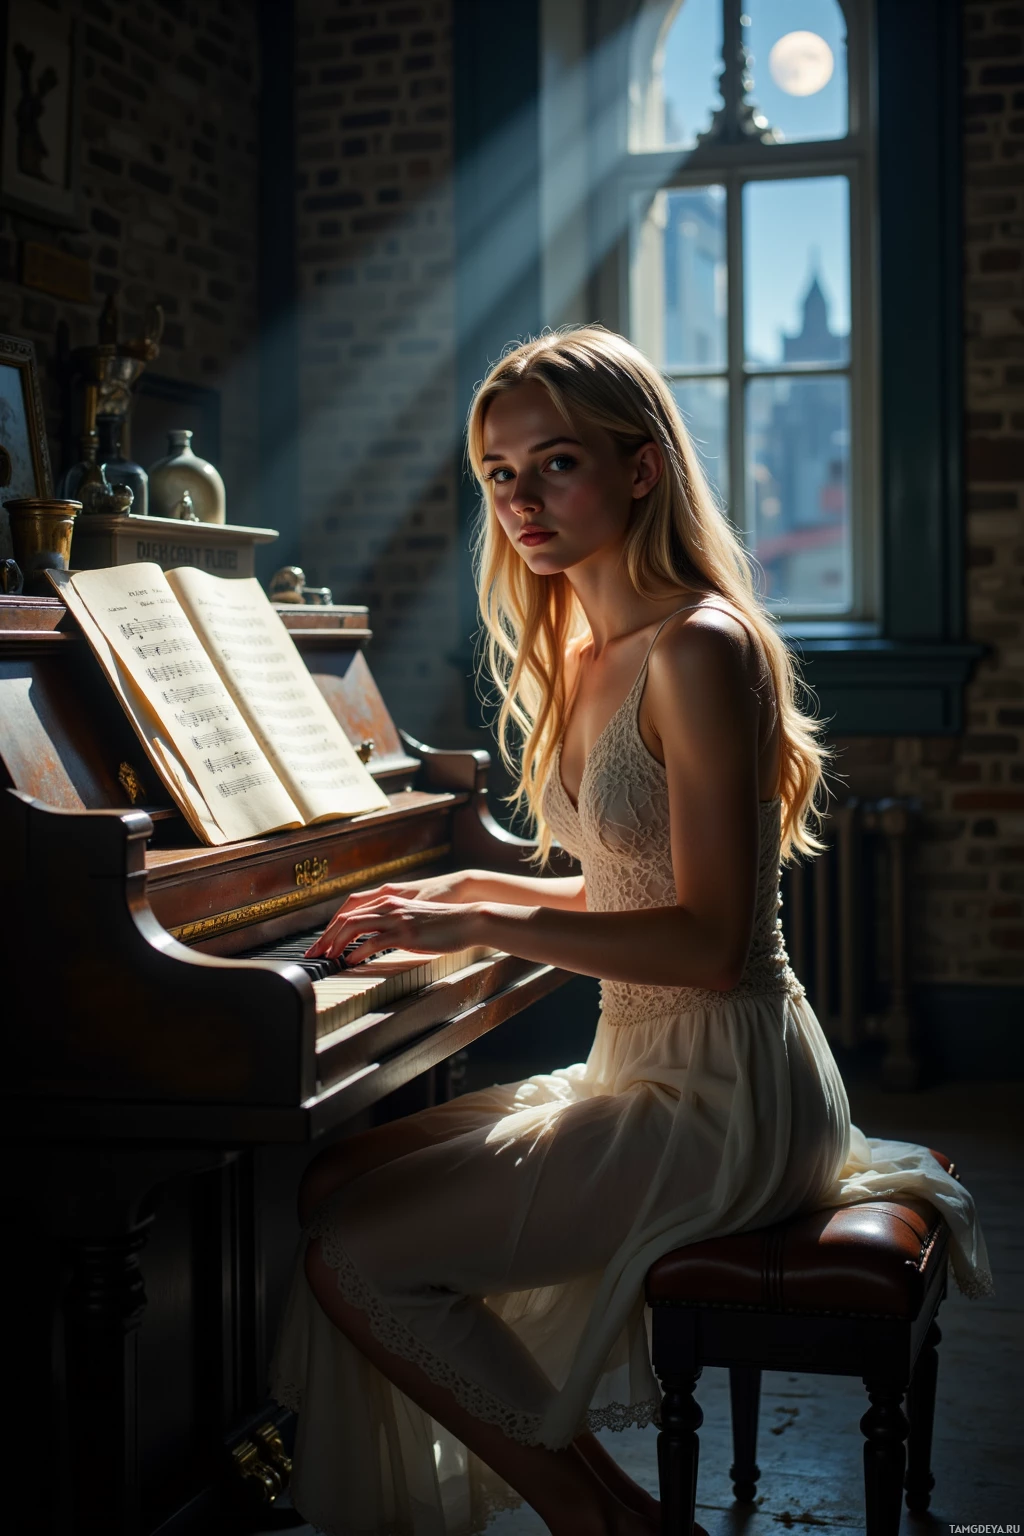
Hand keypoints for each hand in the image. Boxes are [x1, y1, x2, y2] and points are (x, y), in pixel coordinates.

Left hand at [305, 884, 483, 962]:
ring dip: (335, 943)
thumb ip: (392, 925)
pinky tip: (349, 961)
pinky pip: (374, 941)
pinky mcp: (405, 933)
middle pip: (346, 918)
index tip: (320, 944)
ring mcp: (396, 918)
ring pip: (355, 926)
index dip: (330, 927)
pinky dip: (357, 951)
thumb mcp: (412, 919)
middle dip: (325, 937)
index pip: (349, 911)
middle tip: (313, 955)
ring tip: (326, 958)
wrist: (467, 920)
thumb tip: (374, 941)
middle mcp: (388, 906)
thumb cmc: (442, 923)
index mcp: (388, 901)